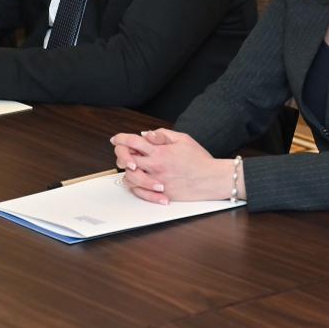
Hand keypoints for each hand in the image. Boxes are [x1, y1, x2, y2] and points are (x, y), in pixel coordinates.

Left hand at [109, 129, 241, 204]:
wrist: (212, 179)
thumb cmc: (199, 159)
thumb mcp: (182, 139)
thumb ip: (162, 135)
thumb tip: (145, 134)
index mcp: (159, 151)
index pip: (132, 141)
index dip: (120, 138)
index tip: (116, 138)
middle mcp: (155, 166)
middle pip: (126, 159)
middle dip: (120, 154)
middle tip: (122, 153)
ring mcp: (157, 181)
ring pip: (129, 177)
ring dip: (127, 171)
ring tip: (131, 167)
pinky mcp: (161, 193)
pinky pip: (139, 192)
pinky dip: (135, 187)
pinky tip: (138, 182)